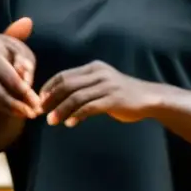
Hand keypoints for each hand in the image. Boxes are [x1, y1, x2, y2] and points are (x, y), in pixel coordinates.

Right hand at [0, 18, 41, 118]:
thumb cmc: (1, 45)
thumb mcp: (17, 47)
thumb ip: (25, 64)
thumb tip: (27, 85)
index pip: (8, 76)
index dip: (23, 91)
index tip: (37, 102)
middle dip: (16, 104)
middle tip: (33, 114)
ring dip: (10, 108)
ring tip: (27, 114)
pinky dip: (2, 107)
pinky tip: (15, 111)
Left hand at [39, 61, 157, 126]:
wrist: (150, 98)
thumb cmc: (121, 93)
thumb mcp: (100, 84)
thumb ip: (82, 87)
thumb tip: (54, 98)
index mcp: (93, 68)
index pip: (63, 75)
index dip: (49, 87)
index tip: (40, 99)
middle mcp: (99, 74)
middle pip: (67, 85)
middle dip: (51, 99)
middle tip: (41, 111)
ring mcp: (108, 86)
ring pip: (76, 97)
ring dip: (61, 110)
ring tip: (52, 121)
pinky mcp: (115, 100)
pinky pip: (90, 107)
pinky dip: (77, 115)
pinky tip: (70, 123)